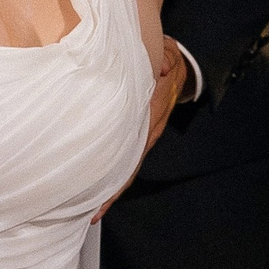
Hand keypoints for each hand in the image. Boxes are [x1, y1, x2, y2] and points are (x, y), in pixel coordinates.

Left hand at [95, 38, 187, 219]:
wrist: (178, 66)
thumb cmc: (166, 60)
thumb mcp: (168, 56)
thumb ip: (165, 60)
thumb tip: (163, 69)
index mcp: (152, 116)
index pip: (134, 151)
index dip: (120, 175)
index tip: (104, 194)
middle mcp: (147, 132)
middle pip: (128, 169)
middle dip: (111, 193)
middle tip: (92, 213)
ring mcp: (142, 135)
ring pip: (125, 168)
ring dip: (109, 189)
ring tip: (90, 210)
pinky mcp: (135, 134)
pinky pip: (123, 158)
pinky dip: (111, 175)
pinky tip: (95, 188)